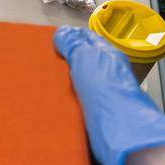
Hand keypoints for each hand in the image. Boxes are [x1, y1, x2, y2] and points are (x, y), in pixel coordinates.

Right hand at [54, 27, 164, 164]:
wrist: (120, 130)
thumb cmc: (108, 92)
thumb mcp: (86, 57)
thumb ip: (74, 44)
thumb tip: (62, 34)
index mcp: (107, 55)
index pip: (85, 39)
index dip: (68, 38)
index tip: (51, 41)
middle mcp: (107, 74)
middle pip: (81, 60)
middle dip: (63, 60)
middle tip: (43, 60)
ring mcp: (101, 94)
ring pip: (78, 80)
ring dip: (62, 80)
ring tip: (44, 79)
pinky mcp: (94, 113)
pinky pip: (76, 99)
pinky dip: (64, 97)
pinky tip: (53, 98)